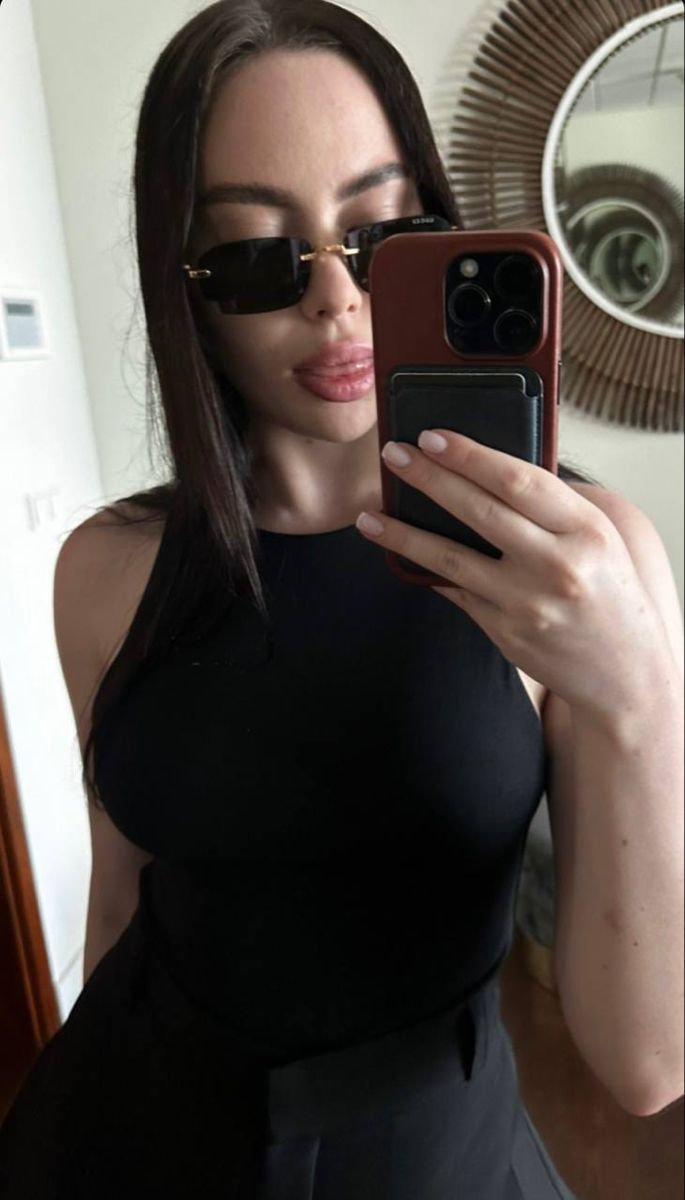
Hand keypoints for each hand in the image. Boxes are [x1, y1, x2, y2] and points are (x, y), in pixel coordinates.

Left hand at [355, 429, 665, 718]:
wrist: (626, 675)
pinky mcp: (504, 631)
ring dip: (403, 533)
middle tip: (393, 454)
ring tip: (369, 515)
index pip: (517, 479)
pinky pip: (455, 592)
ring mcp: (526, 603)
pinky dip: (426, 570)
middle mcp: (557, 565)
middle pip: (479, 510)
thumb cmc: (610, 595)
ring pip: (451, 558)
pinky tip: (400, 554)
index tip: (432, 436)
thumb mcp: (599, 539)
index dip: (469, 454)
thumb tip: (487, 470)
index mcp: (586, 529)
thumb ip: (552, 508)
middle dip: (429, 478)